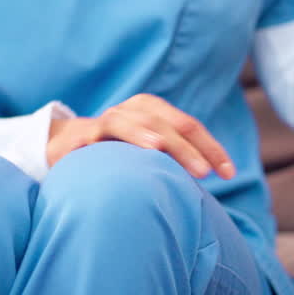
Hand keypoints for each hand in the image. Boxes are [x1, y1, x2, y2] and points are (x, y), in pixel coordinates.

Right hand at [46, 93, 234, 179]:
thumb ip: (175, 162)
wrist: (63, 148)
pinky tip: (135, 149)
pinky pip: (101, 133)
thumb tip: (212, 183)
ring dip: (155, 137)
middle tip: (207, 172)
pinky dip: (117, 138)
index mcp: (153, 112)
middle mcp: (133, 111)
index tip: (230, 173)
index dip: (212, 148)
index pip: (190, 127)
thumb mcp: (148, 156)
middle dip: (191, 147)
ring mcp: (108, 120)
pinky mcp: (83, 135)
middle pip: (170, 124)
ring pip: (137, 122)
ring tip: (166, 151)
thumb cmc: (117, 155)